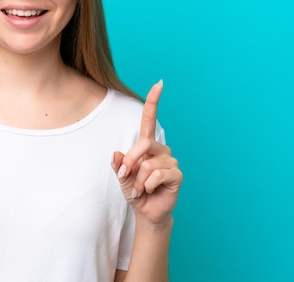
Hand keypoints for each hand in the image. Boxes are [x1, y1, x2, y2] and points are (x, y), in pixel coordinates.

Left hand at [111, 80, 181, 226]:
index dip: (154, 101)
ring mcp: (170, 162)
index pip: (150, 120)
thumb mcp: (121, 176)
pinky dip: (147, 185)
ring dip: (138, 180)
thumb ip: (118, 164)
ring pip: (148, 165)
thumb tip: (117, 154)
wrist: (145, 210)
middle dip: (130, 162)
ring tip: (140, 189)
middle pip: (143, 145)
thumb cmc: (134, 190)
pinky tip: (149, 191)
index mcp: (147, 145)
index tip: (159, 83)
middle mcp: (161, 150)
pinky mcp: (177, 175)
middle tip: (125, 176)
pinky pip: (157, 175)